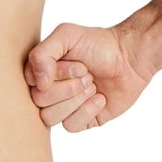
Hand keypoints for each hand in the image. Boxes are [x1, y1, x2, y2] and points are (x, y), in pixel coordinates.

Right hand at [24, 22, 152, 131]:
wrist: (130, 58)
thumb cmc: (99, 44)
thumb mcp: (66, 35)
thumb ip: (42, 53)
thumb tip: (39, 83)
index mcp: (42, 69)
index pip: (30, 81)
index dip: (54, 74)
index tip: (76, 61)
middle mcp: (50, 88)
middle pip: (39, 101)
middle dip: (67, 87)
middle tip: (87, 74)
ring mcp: (65, 106)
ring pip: (50, 117)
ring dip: (75, 100)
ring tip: (92, 86)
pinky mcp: (82, 120)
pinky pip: (70, 126)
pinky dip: (86, 111)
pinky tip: (100, 98)